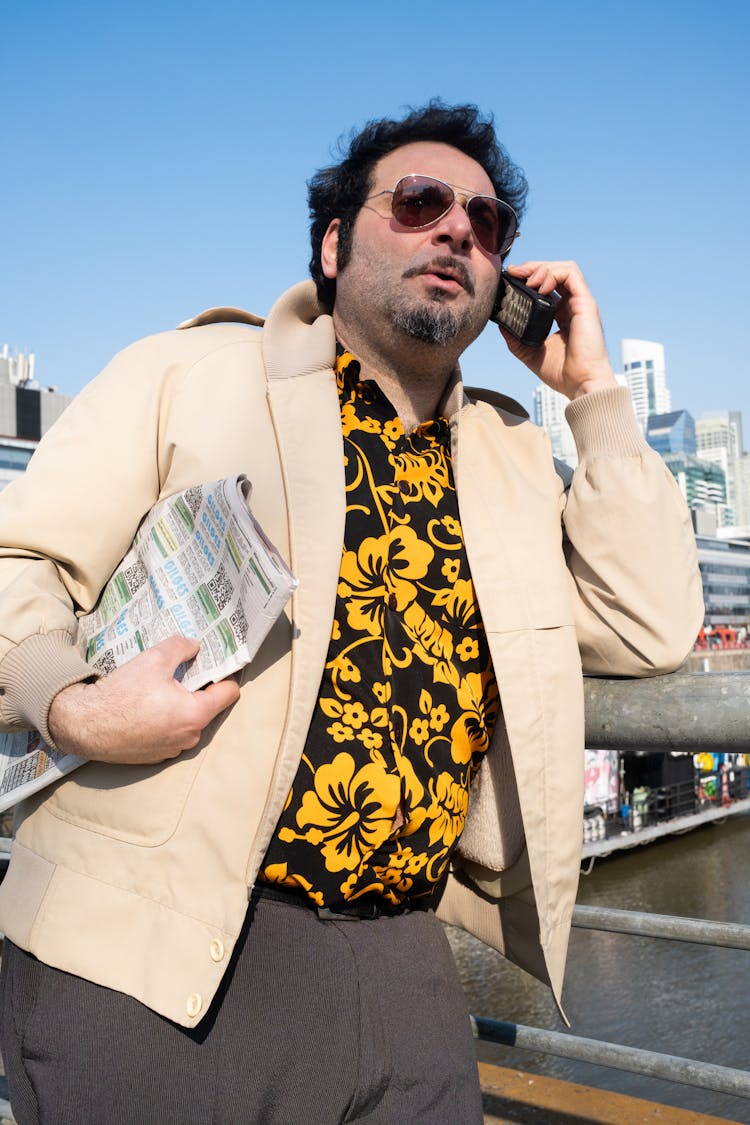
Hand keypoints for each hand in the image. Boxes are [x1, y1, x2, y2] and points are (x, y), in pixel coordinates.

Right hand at [48, 635, 240, 763]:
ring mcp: (172, 750)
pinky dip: (164, 721)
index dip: (224, 674)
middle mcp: (189, 737)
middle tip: (182, 673)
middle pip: (208, 707)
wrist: (83, 725)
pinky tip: (146, 708)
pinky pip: (170, 734)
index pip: (229, 693)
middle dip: (198, 690)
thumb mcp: (154, 658)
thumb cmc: (120, 694)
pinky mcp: (155, 757)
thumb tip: (195, 646)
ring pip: (188, 721)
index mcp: (194, 715)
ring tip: (159, 690)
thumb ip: (181, 647)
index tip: (214, 664)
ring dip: (180, 707)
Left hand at [499, 261, 617, 399]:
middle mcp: (572, 306)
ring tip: (525, 278)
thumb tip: (500, 324)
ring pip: (563, 268)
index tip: (511, 279)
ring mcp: (580, 303)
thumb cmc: (563, 373)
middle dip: (532, 267)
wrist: (580, 384)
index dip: (529, 277)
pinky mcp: (586, 303)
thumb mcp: (530, 353)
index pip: (547, 286)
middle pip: (554, 273)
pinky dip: (552, 274)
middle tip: (513, 272)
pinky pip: (571, 274)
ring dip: (541, 267)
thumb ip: (516, 338)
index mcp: (561, 315)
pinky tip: (538, 285)